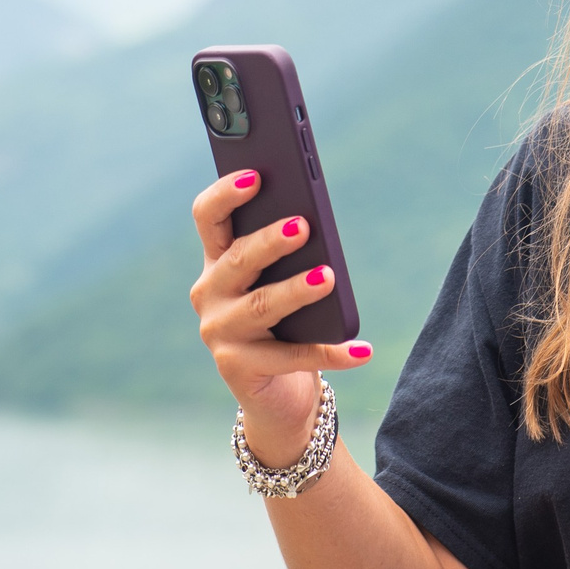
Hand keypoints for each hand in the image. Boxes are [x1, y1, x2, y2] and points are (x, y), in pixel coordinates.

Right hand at [187, 171, 372, 468]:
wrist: (277, 392)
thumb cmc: (286, 320)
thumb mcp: (283, 278)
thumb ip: (291, 250)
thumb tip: (312, 221)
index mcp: (217, 260)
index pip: (208, 217)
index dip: (226, 195)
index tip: (257, 176)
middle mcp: (209, 294)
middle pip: (237, 260)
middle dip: (269, 241)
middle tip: (303, 225)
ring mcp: (220, 333)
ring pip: (261, 305)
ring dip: (296, 290)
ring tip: (328, 276)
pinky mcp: (239, 369)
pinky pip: (292, 356)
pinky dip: (331, 352)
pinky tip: (361, 348)